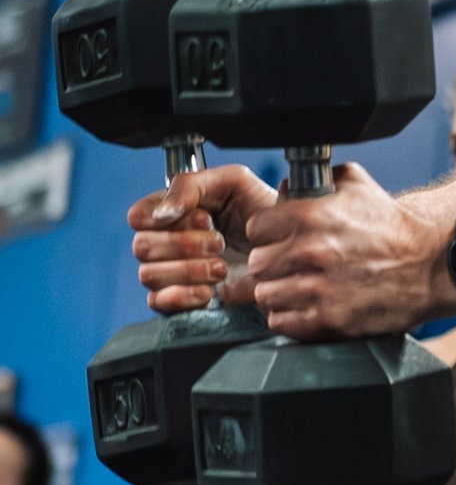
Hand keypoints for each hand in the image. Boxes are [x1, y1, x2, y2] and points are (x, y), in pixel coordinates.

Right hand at [130, 165, 277, 312]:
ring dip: (189, 271)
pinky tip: (210, 290)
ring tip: (221, 267)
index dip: (165, 218)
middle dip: (185, 245)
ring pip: (148, 275)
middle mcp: (165, 241)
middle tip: (220, 243)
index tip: (205, 219)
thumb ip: (190, 185)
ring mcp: (170, 272)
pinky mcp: (180, 300)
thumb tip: (162, 212)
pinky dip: (185, 296)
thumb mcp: (233, 182)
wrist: (287, 251)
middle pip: (142, 247)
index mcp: (171, 211)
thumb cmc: (262, 213)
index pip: (138, 216)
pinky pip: (158, 303)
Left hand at [247, 161, 446, 338]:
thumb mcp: (359, 186)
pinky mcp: (327, 320)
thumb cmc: (395, 229)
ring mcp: (316, 289)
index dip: (267, 235)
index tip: (279, 240)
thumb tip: (293, 183)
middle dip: (271, 265)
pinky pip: (281, 322)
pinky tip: (306, 308)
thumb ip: (321, 180)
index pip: (256, 228)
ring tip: (297, 289)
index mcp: (310, 216)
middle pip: (257, 264)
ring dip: (278, 293)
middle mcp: (309, 251)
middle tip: (289, 267)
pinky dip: (290, 318)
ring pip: (265, 295)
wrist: (431, 266)